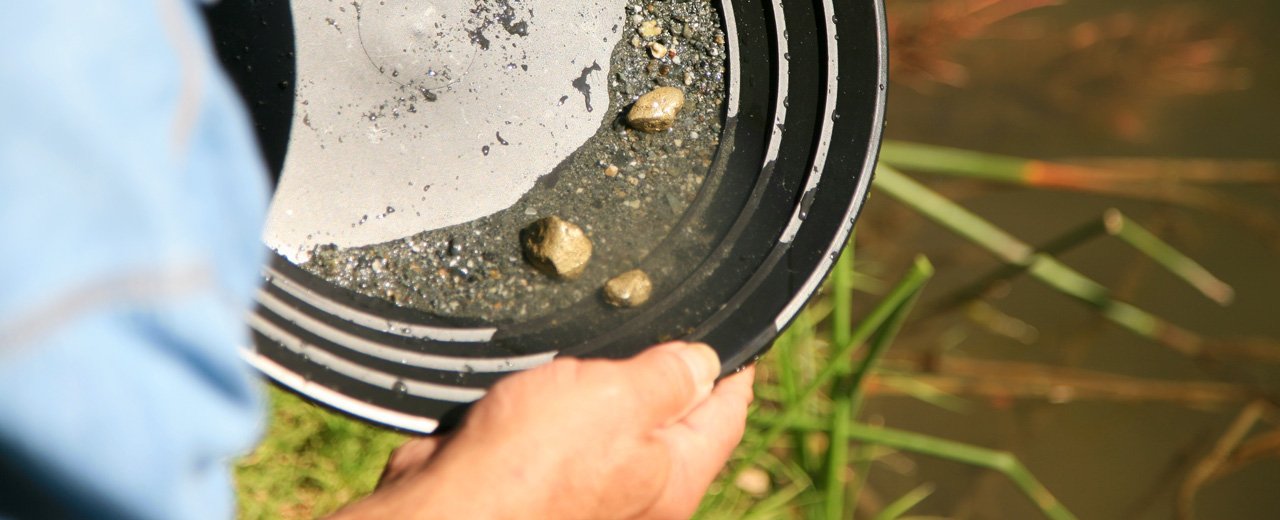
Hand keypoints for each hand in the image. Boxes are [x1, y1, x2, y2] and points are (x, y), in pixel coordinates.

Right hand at [331, 341, 754, 519]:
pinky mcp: (544, 476)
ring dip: (607, 380)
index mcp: (673, 475)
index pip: (726, 412)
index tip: (734, 332)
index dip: (732, 366)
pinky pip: (568, 428)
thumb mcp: (619, 399)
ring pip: (616, 419)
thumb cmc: (532, 462)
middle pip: (674, 416)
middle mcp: (640, 488)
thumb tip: (705, 363)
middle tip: (659, 320)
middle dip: (667, 368)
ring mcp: (592, 485)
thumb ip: (668, 377)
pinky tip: (551, 375)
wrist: (449, 504)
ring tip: (602, 341)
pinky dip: (564, 399)